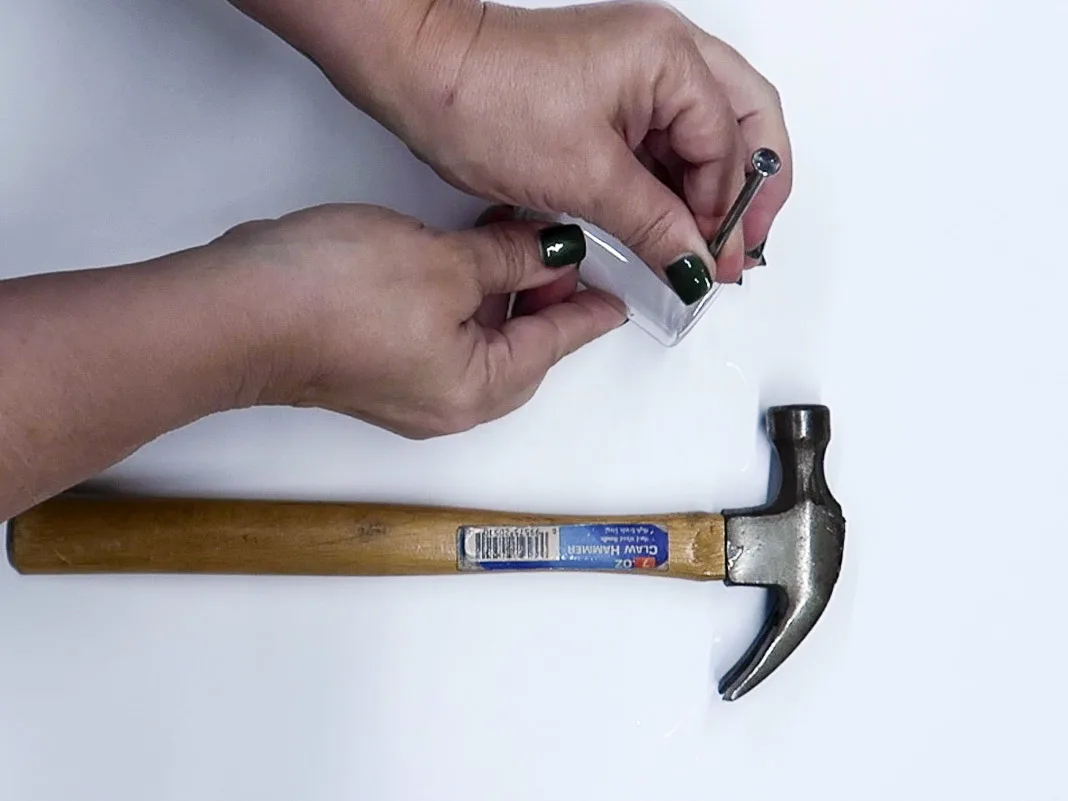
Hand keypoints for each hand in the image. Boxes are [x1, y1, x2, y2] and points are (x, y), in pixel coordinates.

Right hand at [215, 203, 624, 437]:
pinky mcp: (374, 363)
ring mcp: (407, 387)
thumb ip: (510, 258)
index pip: (554, 344)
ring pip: (478, 336)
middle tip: (562, 247)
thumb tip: (550, 252)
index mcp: (478, 390)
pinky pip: (440, 331)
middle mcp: (446, 402)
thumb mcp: (446, 262)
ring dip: (499, 289)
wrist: (236, 310)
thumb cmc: (330, 299)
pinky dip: (460, 296)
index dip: (589, 310)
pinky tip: (462, 255)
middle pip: (520, 346)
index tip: (617, 296)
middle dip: (544, 295)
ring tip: (513, 237)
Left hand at [417, 0, 791, 289]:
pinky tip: (672, 222)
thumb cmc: (488, 100)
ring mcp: (640, 71)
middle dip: (751, 190)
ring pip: (708, 132)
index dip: (729, 214)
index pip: (729, 147)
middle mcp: (666, 54)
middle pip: (745, 122)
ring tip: (707, 246)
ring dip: (712, 189)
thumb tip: (695, 262)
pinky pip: (666, 139)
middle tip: (743, 250)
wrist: (423, 77)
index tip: (718, 267)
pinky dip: (675, 182)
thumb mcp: (586, 178)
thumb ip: (655, 224)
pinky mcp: (612, 93)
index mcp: (671, 59)